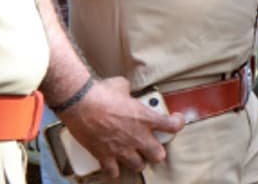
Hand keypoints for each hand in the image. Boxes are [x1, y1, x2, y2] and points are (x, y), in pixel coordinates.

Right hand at [57, 77, 183, 177]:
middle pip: (158, 155)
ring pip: (138, 165)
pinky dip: (113, 169)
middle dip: (156, 151)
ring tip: (133, 156)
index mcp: (145, 118)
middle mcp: (138, 136)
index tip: (174, 122)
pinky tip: (113, 166)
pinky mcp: (105, 156)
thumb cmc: (101, 93)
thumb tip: (124, 90)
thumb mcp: (121, 86)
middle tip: (152, 146)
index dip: (177, 124)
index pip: (172, 126)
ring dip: (137, 161)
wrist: (80, 104)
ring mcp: (122, 149)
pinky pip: (113, 172)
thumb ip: (128, 91)